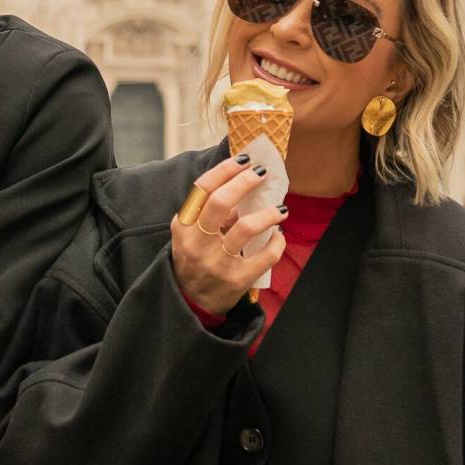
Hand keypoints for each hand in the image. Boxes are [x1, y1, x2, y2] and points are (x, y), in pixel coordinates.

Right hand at [170, 156, 287, 315]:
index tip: (244, 160)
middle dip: (245, 182)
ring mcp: (217, 263)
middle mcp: (197, 243)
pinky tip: (279, 235)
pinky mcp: (237, 280)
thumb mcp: (190, 235)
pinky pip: (265, 256)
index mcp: (183, 227)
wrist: (192, 304)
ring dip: (268, 214)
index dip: (225, 170)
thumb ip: (210, 213)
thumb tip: (242, 188)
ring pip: (246, 228)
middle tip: (261, 173)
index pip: (202, 188)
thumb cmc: (194, 260)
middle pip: (221, 202)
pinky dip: (277, 242)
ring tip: (280, 209)